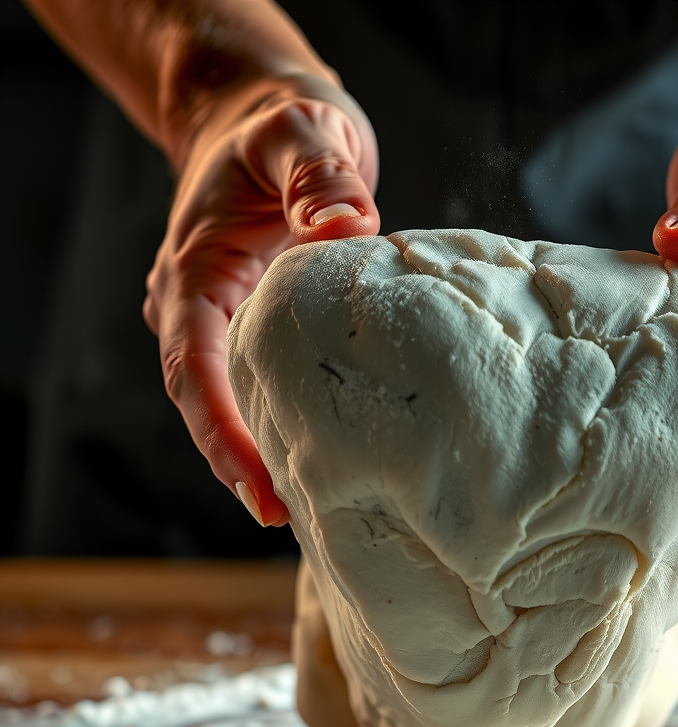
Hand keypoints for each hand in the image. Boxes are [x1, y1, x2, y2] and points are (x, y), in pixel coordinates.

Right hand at [143, 80, 379, 526]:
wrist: (263, 122)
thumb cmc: (278, 128)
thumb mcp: (299, 131)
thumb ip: (318, 174)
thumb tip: (348, 228)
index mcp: (196, 272)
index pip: (194, 365)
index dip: (220, 432)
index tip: (257, 486)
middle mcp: (199, 305)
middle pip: (205, 401)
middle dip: (238, 463)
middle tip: (285, 518)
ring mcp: (224, 318)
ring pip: (230, 400)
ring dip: (258, 453)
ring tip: (306, 508)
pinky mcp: (256, 324)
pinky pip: (259, 382)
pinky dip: (279, 422)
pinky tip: (319, 455)